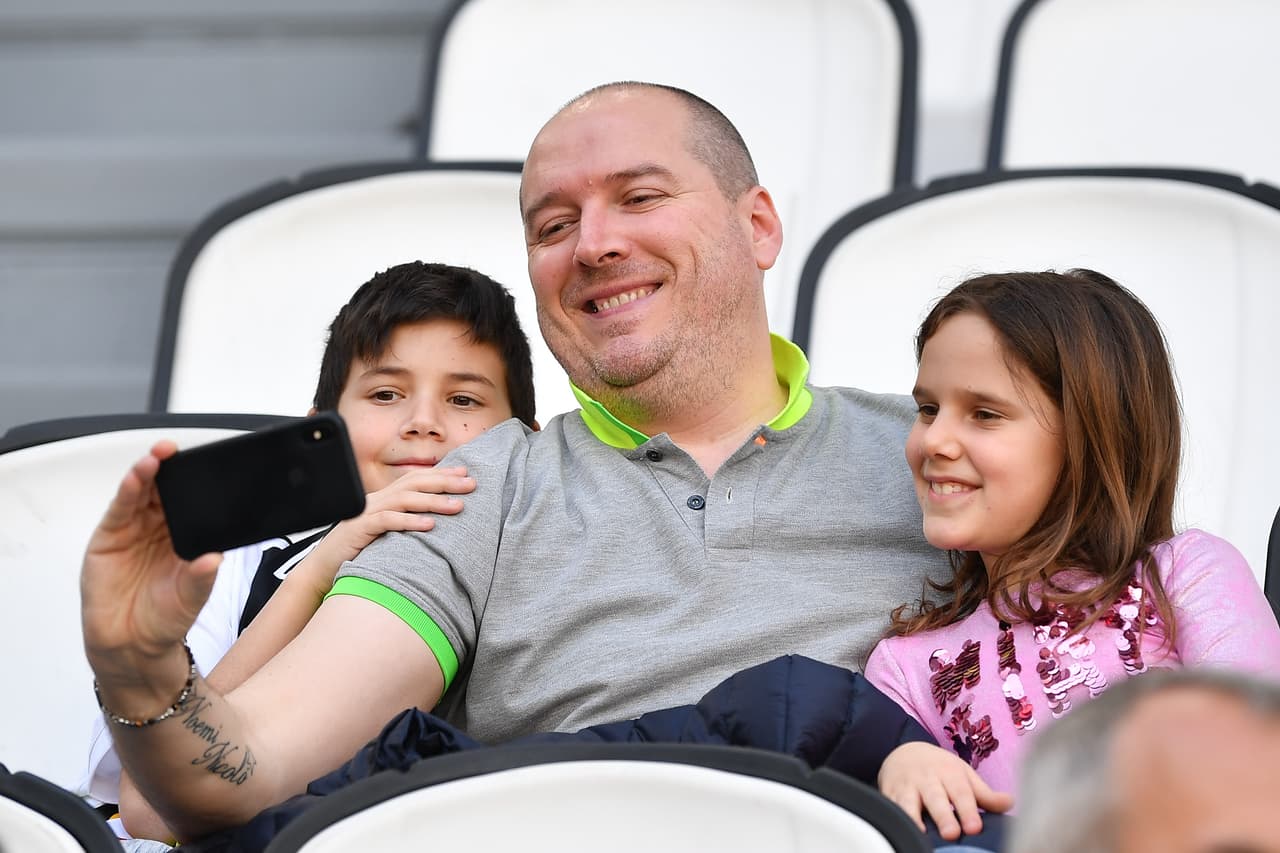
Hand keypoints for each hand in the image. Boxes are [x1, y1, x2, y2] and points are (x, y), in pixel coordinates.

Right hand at [81, 442, 220, 686]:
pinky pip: (121, 508)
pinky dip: (129, 490)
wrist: (130, 646)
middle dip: (172, 468)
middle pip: (166, 490)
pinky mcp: (109, 538)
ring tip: (158, 457)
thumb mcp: (191, 599)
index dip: (196, 482)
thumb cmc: (164, 620)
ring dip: (149, 472)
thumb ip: (201, 578)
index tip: (208, 465)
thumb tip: (214, 559)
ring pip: (143, 492)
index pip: (192, 502)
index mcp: (186, 537)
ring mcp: (134, 530)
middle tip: (178, 451)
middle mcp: (160, 529)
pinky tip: (138, 476)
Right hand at [288, 466, 475, 596]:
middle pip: (414, 483)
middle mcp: (377, 500)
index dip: (441, 474)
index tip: (466, 474)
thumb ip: (407, 523)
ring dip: (433, 501)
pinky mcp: (360, 528)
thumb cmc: (360, 552)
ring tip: (457, 506)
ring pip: (404, 499)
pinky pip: (388, 521)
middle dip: (444, 482)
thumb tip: (438, 523)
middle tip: (471, 485)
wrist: (324, 568)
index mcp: (385, 498)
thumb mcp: (388, 534)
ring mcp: (367, 512)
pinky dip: (409, 521)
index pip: (416, 479)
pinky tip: (429, 525)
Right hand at [878, 742, 1013, 839]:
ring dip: (914, 817)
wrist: (904, 753)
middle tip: (951, 834)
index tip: (974, 828)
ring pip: (909, 802)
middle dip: (942, 815)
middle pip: (935, 798)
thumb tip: (1011, 804)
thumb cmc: (940, 770)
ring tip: (921, 833)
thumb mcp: (962, 775)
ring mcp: (906, 787)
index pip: (961, 793)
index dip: (967, 810)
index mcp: (949, 773)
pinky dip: (894, 816)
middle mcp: (927, 779)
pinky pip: (891, 806)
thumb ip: (985, 794)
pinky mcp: (889, 794)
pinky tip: (900, 827)